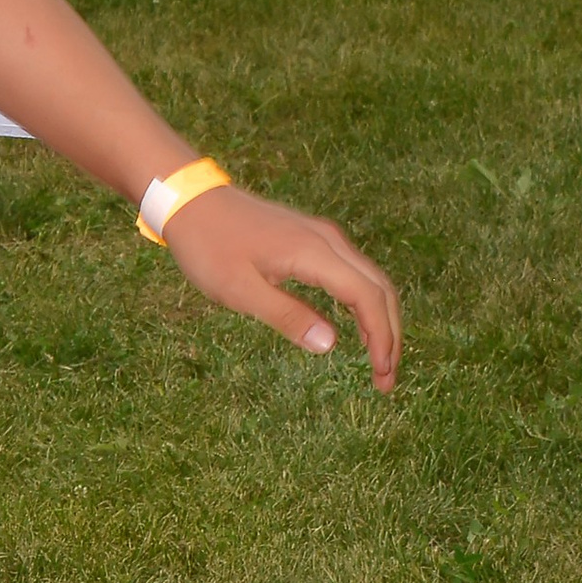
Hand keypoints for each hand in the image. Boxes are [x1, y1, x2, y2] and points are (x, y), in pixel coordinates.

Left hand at [159, 184, 400, 390]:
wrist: (191, 202)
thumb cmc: (209, 246)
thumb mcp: (239, 290)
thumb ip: (286, 315)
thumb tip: (330, 344)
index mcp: (314, 252)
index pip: (367, 297)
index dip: (381, 337)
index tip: (381, 375)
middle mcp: (328, 241)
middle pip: (380, 288)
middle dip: (390, 334)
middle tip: (386, 380)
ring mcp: (323, 237)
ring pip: (370, 280)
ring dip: (380, 320)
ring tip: (378, 360)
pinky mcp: (313, 240)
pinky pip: (353, 273)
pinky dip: (364, 303)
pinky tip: (357, 328)